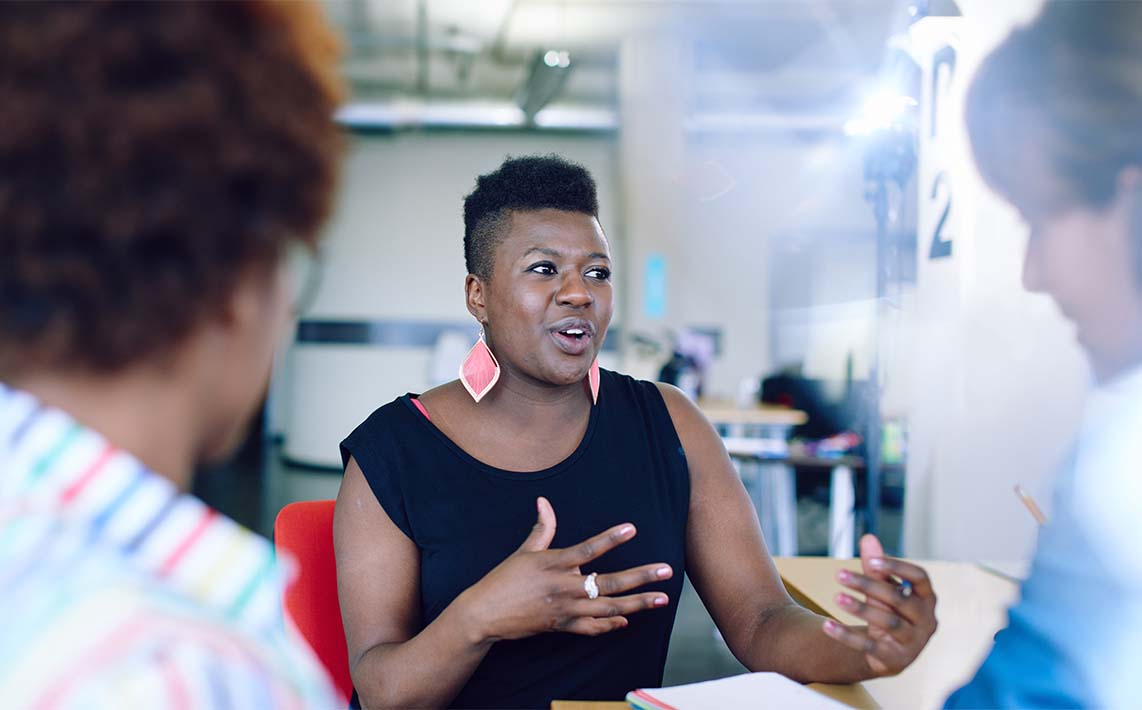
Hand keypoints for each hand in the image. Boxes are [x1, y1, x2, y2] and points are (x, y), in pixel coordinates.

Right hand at [457, 497, 672, 643]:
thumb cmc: (504, 579)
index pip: (588, 549)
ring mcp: (565, 609)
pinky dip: (610, 624)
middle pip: (609, 583)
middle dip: (641, 577)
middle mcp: (564, 587)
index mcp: (554, 564)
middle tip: (666, 571)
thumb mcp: (523, 552)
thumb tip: (544, 501)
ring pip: (608, 608)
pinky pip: (592, 628)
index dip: (610, 538)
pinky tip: (627, 619)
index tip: (632, 529)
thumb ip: (542, 528)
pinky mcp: (562, 626)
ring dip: (637, 604)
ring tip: (660, 599)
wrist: (484, 614)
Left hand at [822, 534, 937, 676]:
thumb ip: (876, 566)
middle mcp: (926, 620)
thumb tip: (868, 537)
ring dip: (861, 609)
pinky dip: (846, 635)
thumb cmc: (890, 610)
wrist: (890, 653)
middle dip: (869, 585)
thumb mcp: (883, 588)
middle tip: (839, 574)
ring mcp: (913, 642)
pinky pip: (869, 647)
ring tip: (837, 597)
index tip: (871, 560)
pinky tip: (827, 624)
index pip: (919, 577)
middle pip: (899, 599)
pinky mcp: (894, 660)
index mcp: (927, 597)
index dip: (897, 567)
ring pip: (888, 623)